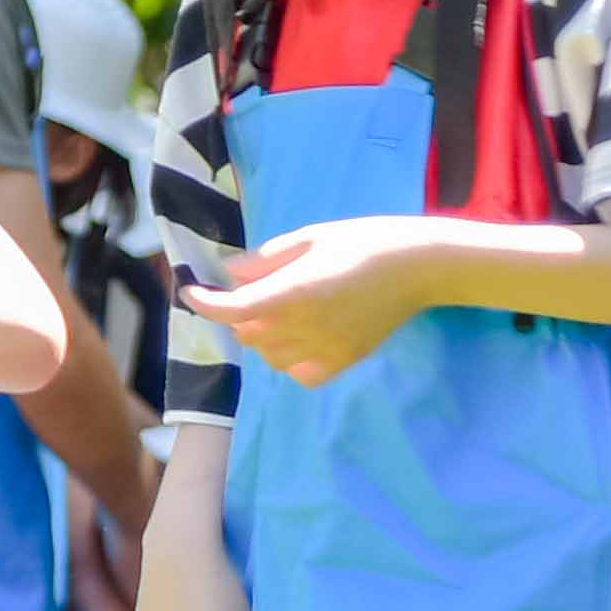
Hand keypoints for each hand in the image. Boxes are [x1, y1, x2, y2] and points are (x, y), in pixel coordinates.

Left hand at [179, 218, 451, 384]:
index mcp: (292, 293)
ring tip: (280, 310)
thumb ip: (267, 260)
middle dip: (240, 313)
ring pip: (270, 356)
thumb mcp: (310, 238)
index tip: (191, 291)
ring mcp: (325, 349)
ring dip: (263, 336)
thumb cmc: (365, 241)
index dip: (203, 302)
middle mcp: (304, 328)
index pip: (230, 309)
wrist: (419, 266)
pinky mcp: (345, 360)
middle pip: (247, 334)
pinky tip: (300, 337)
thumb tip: (233, 273)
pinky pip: (301, 373)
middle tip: (252, 289)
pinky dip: (290, 359)